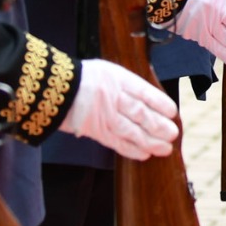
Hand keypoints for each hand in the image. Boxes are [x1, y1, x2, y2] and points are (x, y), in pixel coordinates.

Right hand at [65, 59, 179, 159]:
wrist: (52, 88)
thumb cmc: (83, 79)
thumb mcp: (107, 72)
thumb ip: (126, 85)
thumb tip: (151, 102)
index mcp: (117, 78)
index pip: (144, 92)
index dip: (160, 103)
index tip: (173, 112)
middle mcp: (112, 96)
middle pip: (140, 113)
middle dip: (158, 125)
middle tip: (173, 134)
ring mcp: (102, 115)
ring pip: (131, 130)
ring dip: (150, 141)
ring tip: (165, 148)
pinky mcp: (94, 130)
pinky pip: (116, 142)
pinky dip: (131, 149)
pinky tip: (144, 154)